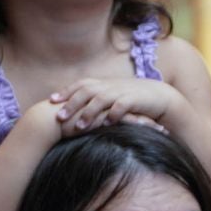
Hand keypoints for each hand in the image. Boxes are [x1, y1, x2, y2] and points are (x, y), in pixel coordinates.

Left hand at [52, 78, 181, 133]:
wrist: (159, 96)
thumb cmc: (133, 100)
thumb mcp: (112, 97)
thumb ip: (95, 101)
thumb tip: (75, 110)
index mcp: (103, 84)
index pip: (80, 85)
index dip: (66, 91)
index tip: (51, 100)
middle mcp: (110, 86)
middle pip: (86, 91)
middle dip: (72, 104)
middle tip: (59, 117)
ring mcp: (122, 92)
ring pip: (101, 99)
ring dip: (89, 112)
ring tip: (79, 126)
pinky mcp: (135, 100)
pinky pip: (122, 106)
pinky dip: (113, 114)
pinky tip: (107, 124)